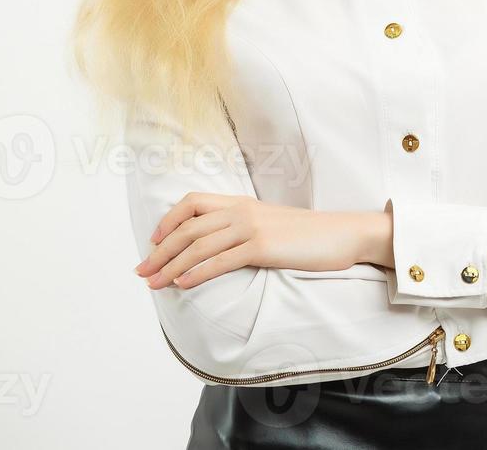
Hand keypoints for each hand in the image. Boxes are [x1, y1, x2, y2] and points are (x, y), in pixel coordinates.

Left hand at [134, 193, 388, 289]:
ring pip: (198, 245)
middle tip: (141, 271)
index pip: (193, 202)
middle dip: (159, 250)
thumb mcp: (272, 224)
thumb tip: (219, 247)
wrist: (345, 234)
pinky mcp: (263, 246)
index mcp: (242, 202)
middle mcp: (242, 210)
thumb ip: (244, 229)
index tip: (154, 242)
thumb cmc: (310, 235)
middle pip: (188, 227)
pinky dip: (197, 272)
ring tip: (154, 283)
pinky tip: (183, 283)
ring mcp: (252, 227)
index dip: (168, 221)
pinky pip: (221, 260)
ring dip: (170, 264)